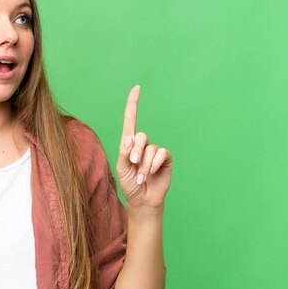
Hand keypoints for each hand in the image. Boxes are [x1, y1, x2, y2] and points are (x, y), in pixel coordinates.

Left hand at [116, 85, 172, 211]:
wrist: (143, 200)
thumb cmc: (130, 184)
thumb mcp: (122, 167)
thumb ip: (124, 151)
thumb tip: (130, 136)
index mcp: (129, 144)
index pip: (131, 120)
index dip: (133, 104)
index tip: (137, 88)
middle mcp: (143, 144)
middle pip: (140, 136)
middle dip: (135, 151)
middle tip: (132, 164)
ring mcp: (155, 151)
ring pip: (150, 148)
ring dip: (143, 164)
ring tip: (141, 177)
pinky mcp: (166, 158)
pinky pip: (161, 153)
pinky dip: (154, 164)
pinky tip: (151, 173)